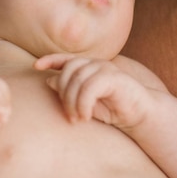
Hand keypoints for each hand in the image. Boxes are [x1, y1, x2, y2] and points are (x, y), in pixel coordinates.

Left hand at [34, 53, 151, 129]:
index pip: (67, 59)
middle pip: (69, 69)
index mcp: (89, 67)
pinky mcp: (115, 78)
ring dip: (73, 102)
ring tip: (77, 118)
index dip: (50, 59)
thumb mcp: (85, 101)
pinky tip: (85, 116)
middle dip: (64, 93)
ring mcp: (106, 69)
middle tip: (69, 115)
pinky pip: (90, 87)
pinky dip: (83, 103)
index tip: (36, 66)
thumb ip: (69, 91)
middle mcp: (97, 64)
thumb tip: (49, 80)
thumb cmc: (112, 108)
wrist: (140, 114)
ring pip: (78, 78)